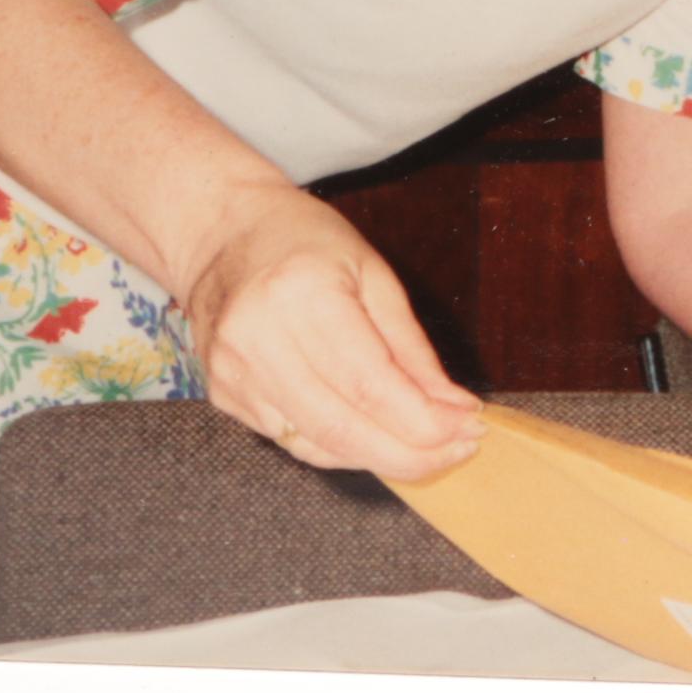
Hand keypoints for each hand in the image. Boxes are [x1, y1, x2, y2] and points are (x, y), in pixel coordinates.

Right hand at [180, 185, 484, 481]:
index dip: (424, 421)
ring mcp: (234, 372)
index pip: (370, 386)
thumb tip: (453, 406)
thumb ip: (411, 347)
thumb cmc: (305, 243)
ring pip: (318, 445)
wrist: (222, 235)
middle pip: (343, 428)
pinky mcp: (224, 395)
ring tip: (426, 449)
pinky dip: (342, 448)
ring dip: (380, 458)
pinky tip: (375, 437)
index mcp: (302, 294)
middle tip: (457, 450)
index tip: (468, 429)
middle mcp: (260, 339)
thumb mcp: (373, 274)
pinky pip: (293, 441)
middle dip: (410, 454)